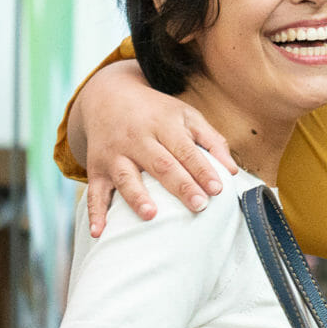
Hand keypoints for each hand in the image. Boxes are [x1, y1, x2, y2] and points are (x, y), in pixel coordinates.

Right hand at [76, 61, 235, 236]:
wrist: (107, 96)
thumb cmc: (156, 112)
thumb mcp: (187, 116)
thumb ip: (212, 141)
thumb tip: (232, 170)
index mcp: (163, 125)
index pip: (185, 150)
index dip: (202, 169)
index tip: (217, 189)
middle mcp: (137, 139)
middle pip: (160, 164)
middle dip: (180, 185)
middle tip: (199, 205)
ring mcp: (114, 154)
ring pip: (126, 176)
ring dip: (137, 197)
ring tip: (151, 215)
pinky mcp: (96, 168)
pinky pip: (94, 192)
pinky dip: (95, 212)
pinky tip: (100, 231)